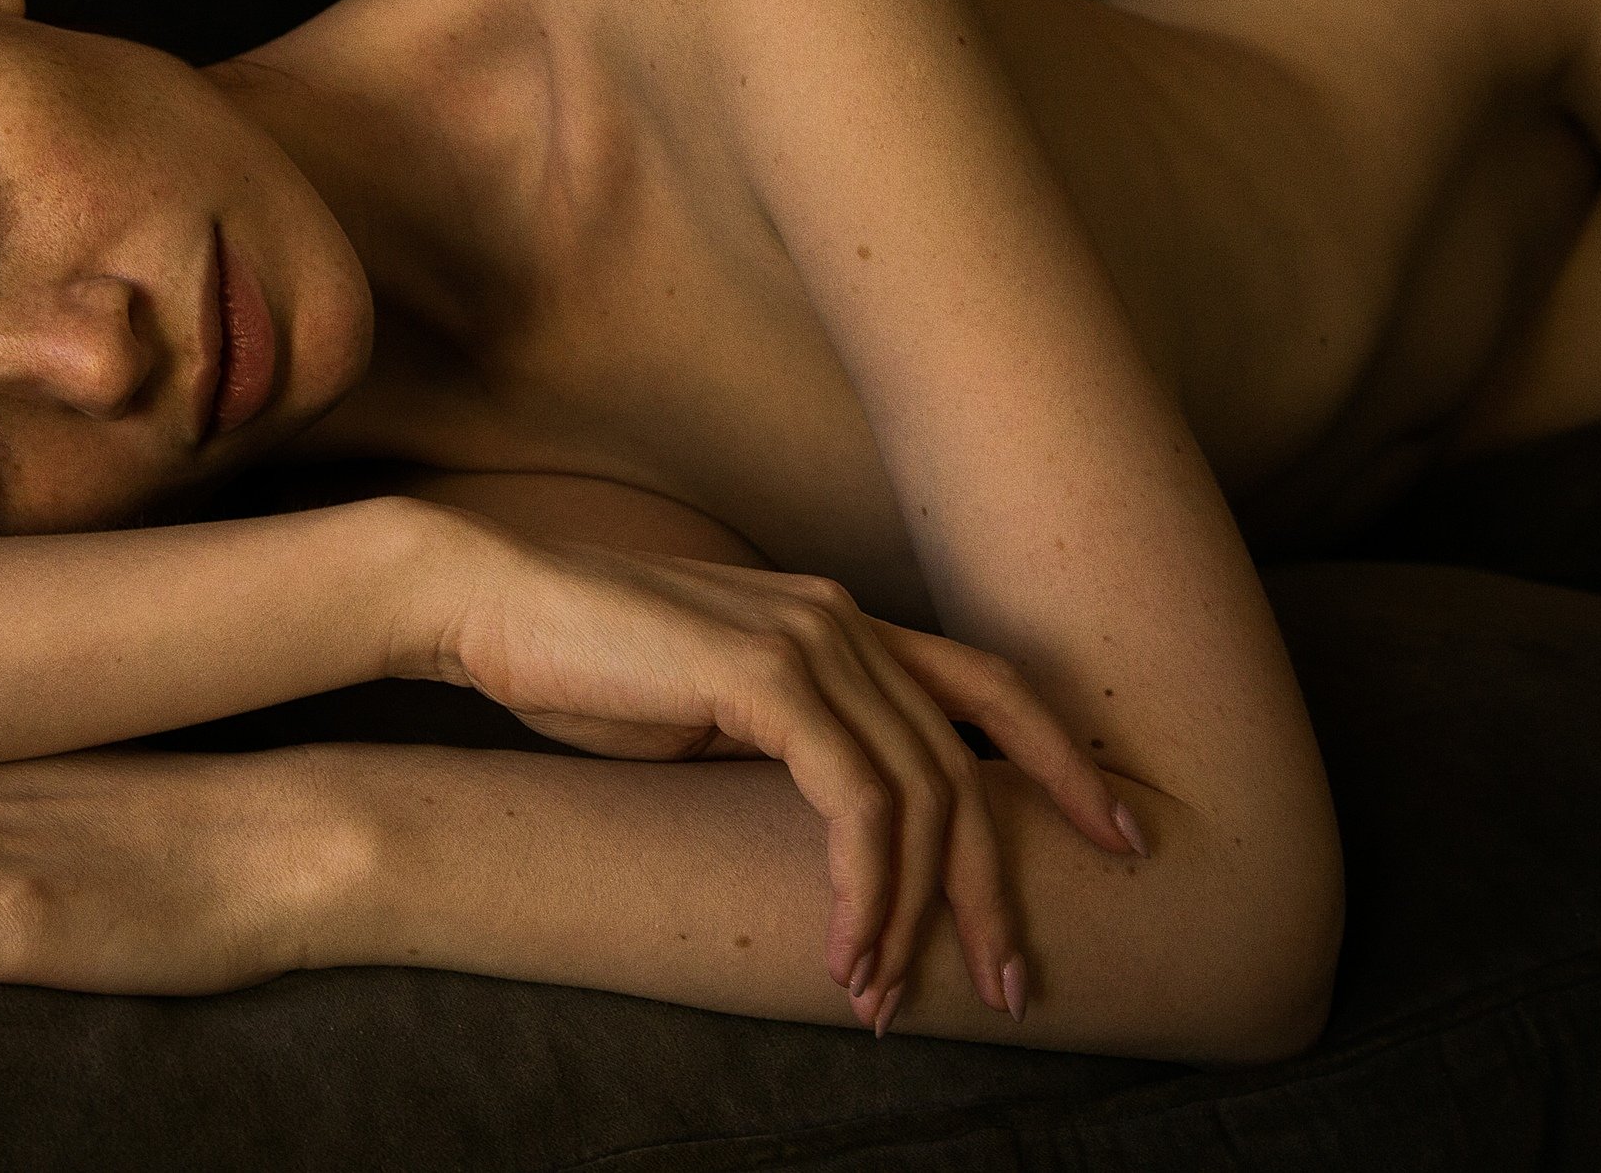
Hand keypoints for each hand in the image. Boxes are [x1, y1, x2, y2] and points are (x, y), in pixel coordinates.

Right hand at [392, 502, 1147, 1024]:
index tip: (1119, 839)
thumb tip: (839, 824)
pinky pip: (856, 806)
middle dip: (997, 889)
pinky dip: (864, 891)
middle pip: (968, 766)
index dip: (1064, 762)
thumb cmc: (577, 663)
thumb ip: (785, 741)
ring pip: (920, 798)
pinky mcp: (764, 674)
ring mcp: (808, 637)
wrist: (482, 600)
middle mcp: (842, 618)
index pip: (988, 688)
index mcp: (837, 618)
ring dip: (914, 916)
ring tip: (887, 1000)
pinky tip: (845, 952)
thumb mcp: (708, 708)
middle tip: (1011, 987)